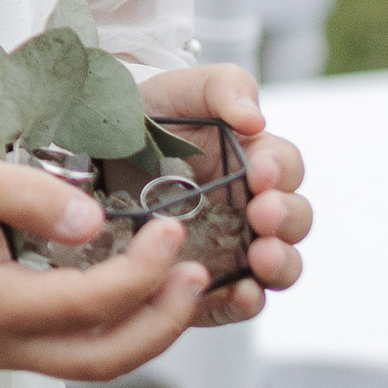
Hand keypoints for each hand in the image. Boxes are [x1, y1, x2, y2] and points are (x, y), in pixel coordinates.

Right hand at [0, 149, 210, 380]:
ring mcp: (9, 356)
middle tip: (197, 273)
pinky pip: (84, 353)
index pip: (88, 302)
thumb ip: (32, 195)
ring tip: (185, 285)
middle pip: (106, 359)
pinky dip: (125, 330)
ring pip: (99, 364)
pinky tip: (146, 294)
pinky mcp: (16, 350)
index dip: (141, 271)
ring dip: (151, 331)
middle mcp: (4, 346)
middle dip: (163, 320)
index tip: (169, 228)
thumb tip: (98, 221)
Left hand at [135, 62, 310, 329]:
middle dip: (285, 218)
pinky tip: (240, 293)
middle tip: (262, 212)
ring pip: (277, 265)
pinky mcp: (206, 282)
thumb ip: (223, 87)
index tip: (260, 171)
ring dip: (279, 263)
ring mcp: (233, 248)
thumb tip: (254, 118)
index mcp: (255, 161)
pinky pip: (236, 300)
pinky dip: (246, 300)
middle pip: (293, 220)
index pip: (285, 167)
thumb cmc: (149, 115)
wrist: (94, 149)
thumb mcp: (181, 90)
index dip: (280, 171)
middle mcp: (251, 208)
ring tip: (262, 256)